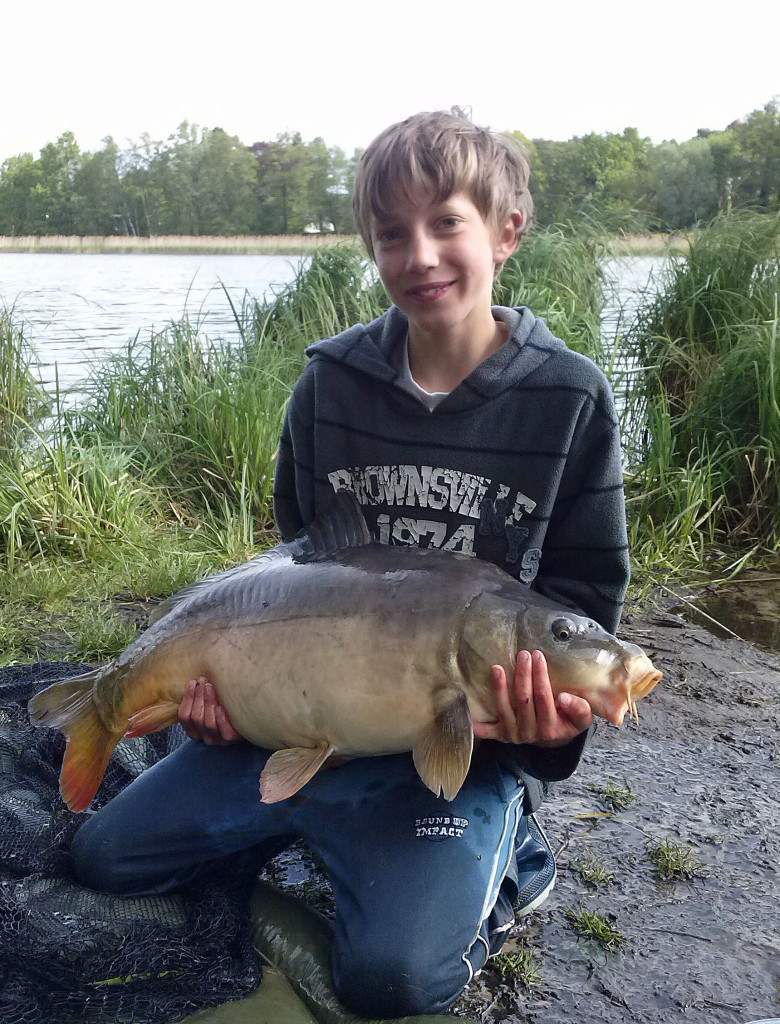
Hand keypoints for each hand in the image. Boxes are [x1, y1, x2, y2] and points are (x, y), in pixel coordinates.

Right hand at [178, 677, 242, 744]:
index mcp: (194, 729)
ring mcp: (217, 740)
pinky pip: (224, 731)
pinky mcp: (230, 740)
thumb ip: (200, 696)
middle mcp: (203, 736)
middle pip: (196, 717)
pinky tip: (221, 706)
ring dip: (209, 703)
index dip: (187, 698)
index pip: (184, 716)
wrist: (247, 719)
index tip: (193, 682)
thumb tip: (195, 679)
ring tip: (211, 687)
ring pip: (208, 723)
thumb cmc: (225, 707)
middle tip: (203, 681)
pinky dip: (221, 718)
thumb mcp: (209, 702)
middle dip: (198, 697)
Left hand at [473, 650, 592, 746]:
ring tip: (497, 667)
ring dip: (500, 687)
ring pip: (504, 709)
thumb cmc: (568, 719)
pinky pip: (486, 730)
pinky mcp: (501, 735)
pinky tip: (468, 706)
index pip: (543, 698)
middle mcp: (530, 733)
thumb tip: (563, 698)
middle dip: (522, 675)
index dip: (540, 676)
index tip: (539, 656)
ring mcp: (513, 734)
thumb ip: (579, 709)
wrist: (556, 735)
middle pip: (523, 700)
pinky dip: (477, 721)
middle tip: (523, 654)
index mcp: (551, 729)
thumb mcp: (581, 718)